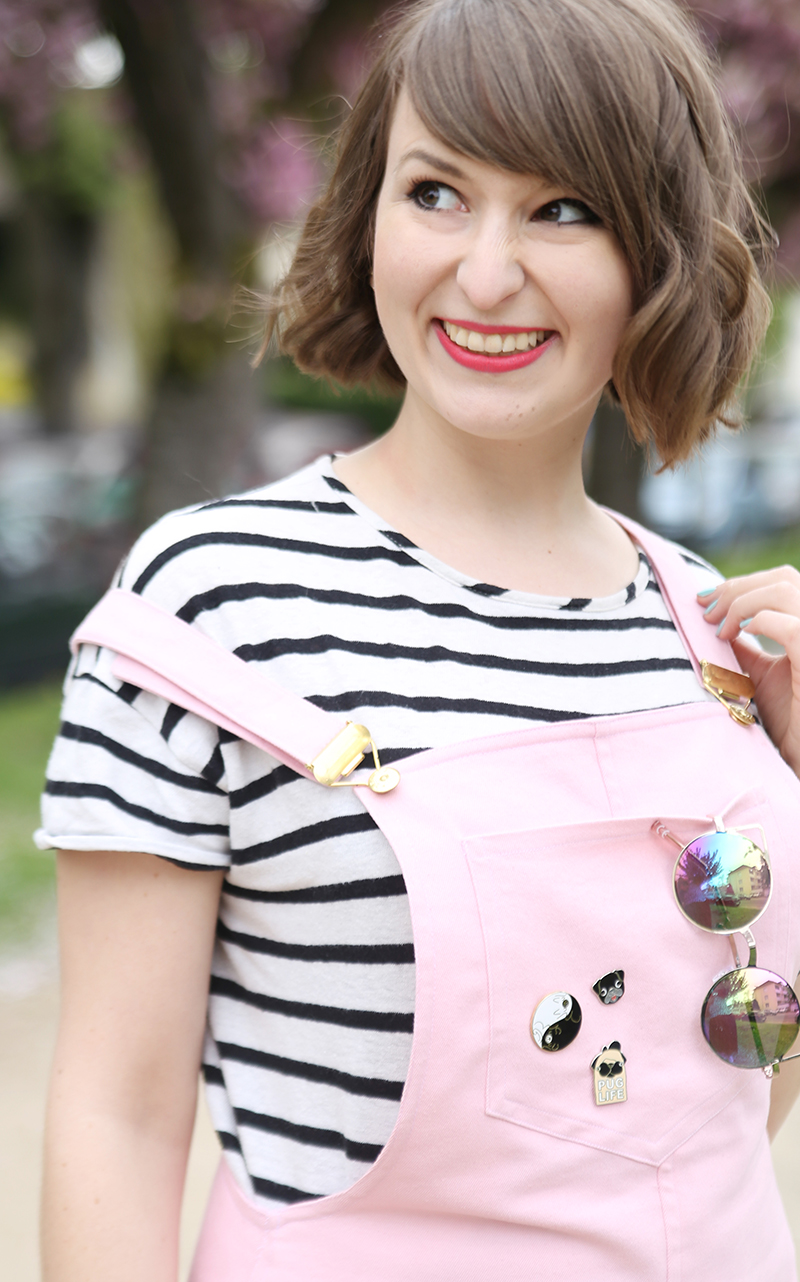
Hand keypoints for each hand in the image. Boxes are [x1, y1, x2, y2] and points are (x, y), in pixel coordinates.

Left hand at [698, 566, 799, 776]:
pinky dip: (756, 620)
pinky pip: (791, 624)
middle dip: (736, 587)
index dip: (741, 585)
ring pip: (785, 588)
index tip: (703, 601)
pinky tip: (733, 638)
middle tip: (705, 610)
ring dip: (741, 601)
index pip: (782, 583)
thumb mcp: (757, 677)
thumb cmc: (788, 725)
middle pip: (784, 578)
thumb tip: (710, 621)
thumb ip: (741, 648)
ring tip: (718, 628)